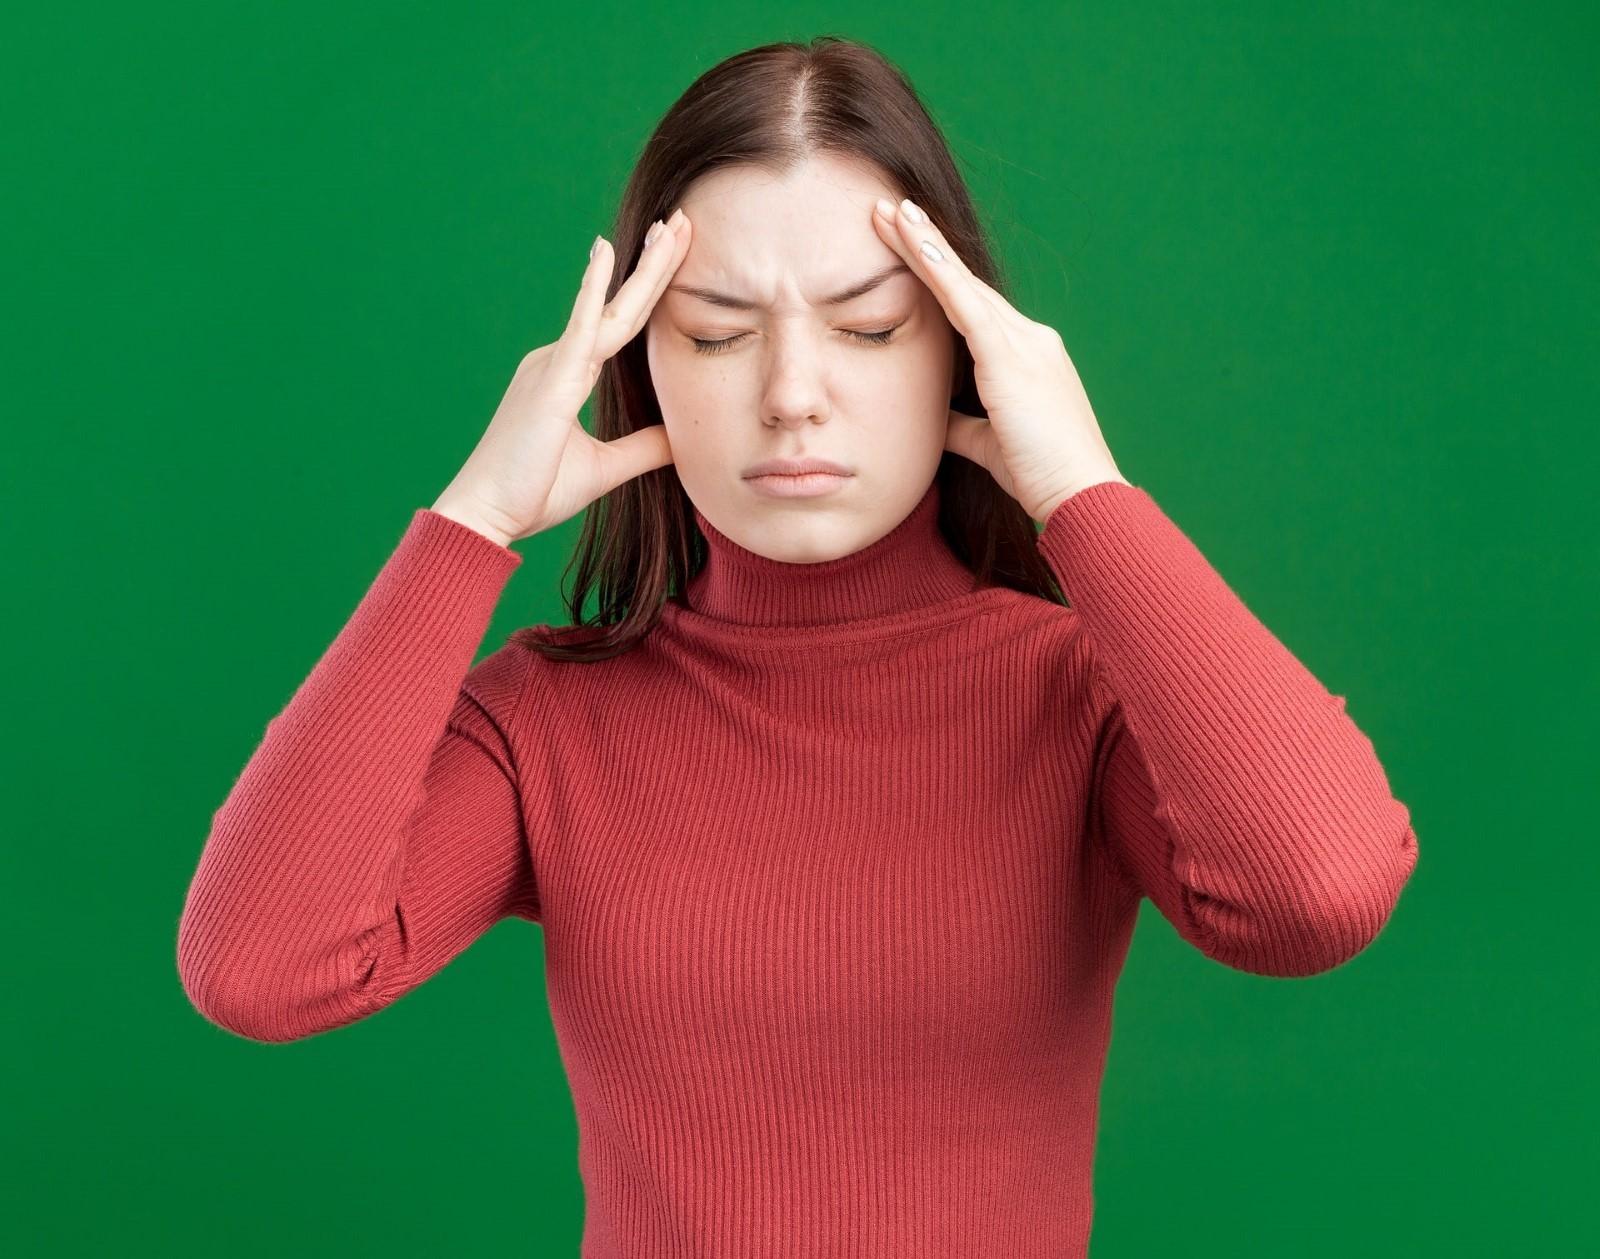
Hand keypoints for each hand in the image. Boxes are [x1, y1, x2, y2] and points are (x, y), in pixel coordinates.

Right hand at [432, 209, 694, 545]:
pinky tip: (606, 253)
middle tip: (681, 221)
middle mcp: (558, 359)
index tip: (675, 252)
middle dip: (654, 263)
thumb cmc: (534, 492)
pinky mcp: (550, 379)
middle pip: (620, 305)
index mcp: (567, 375)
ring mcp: (552, 364)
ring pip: (611, 309)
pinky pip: (580, 328)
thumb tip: (681, 437)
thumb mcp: (604, 468)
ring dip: (643, 268)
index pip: (622, 324)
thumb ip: (642, 448)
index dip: (650, 288)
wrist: (487, 513)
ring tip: (670, 227)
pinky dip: (594, 290)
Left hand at [871, 196, 1128, 523]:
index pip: (970, 305)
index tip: (904, 243)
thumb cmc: (1040, 474)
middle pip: (964, 283)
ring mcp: (1024, 343)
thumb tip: (935, 418)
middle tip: (887, 208)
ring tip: (889, 212)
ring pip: (962, 283)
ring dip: (923, 246)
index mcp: (1025, 357)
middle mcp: (1029, 339)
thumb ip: (962, 424)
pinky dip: (939, 272)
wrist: (1078, 492)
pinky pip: (967, 306)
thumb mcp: (989, 444)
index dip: (937, 275)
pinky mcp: (1011, 358)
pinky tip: (914, 244)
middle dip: (924, 245)